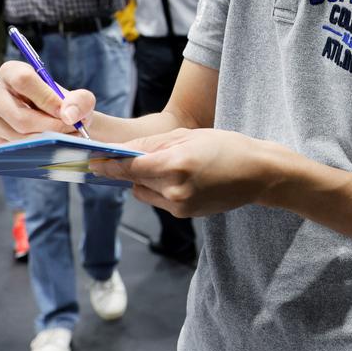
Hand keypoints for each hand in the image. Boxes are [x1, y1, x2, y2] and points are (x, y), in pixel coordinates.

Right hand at [0, 60, 96, 142]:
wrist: (62, 123)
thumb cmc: (67, 105)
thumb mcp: (81, 98)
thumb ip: (80, 101)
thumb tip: (68, 116)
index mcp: (11, 72)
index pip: (23, 80)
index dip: (47, 99)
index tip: (66, 113)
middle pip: (20, 117)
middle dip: (51, 127)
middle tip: (73, 129)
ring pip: (20, 136)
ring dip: (50, 139)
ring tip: (69, 135)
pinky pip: (18, 150)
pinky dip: (41, 150)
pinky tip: (55, 144)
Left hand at [91, 128, 286, 217]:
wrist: (259, 174)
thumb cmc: (228, 146)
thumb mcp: (190, 136)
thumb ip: (153, 144)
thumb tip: (123, 150)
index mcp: (175, 165)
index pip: (128, 168)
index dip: (107, 165)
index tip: (92, 161)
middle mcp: (174, 190)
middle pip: (134, 182)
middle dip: (133, 169)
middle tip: (147, 154)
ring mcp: (180, 206)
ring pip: (145, 193)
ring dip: (148, 180)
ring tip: (175, 165)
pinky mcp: (185, 215)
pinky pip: (161, 200)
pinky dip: (163, 189)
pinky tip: (187, 178)